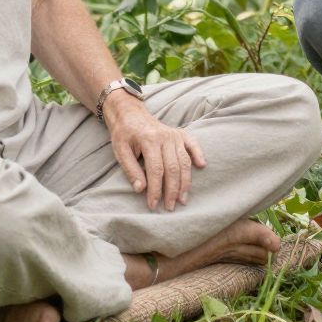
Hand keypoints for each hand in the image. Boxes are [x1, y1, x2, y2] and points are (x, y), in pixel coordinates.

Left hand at [105, 93, 205, 210]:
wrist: (130, 114)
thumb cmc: (124, 135)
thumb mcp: (120, 151)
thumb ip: (131, 170)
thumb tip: (141, 189)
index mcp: (149, 140)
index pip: (156, 170)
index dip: (155, 190)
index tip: (153, 205)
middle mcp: (165, 137)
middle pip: (173, 168)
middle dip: (172, 190)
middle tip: (170, 207)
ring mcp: (174, 135)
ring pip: (184, 161)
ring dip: (185, 182)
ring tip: (183, 199)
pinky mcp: (180, 134)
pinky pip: (193, 144)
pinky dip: (199, 154)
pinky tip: (202, 166)